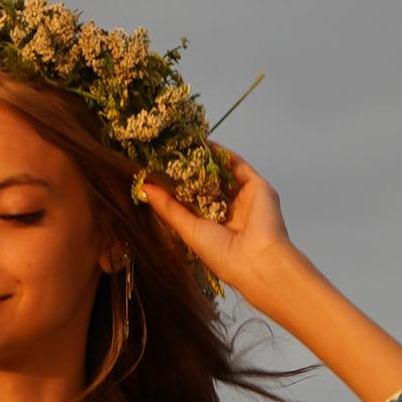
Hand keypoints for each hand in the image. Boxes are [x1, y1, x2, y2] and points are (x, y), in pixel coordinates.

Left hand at [138, 151, 294, 308]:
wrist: (256, 258)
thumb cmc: (221, 253)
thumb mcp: (188, 229)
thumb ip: (168, 207)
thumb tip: (144, 187)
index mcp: (215, 227)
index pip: (195, 201)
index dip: (178, 186)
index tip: (159, 170)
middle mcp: (231, 211)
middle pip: (209, 184)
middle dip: (191, 171)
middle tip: (170, 153)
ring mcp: (245, 197)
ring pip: (223, 172)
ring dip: (206, 160)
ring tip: (184, 143)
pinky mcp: (257, 186)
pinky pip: (238, 165)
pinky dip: (222, 154)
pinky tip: (205, 143)